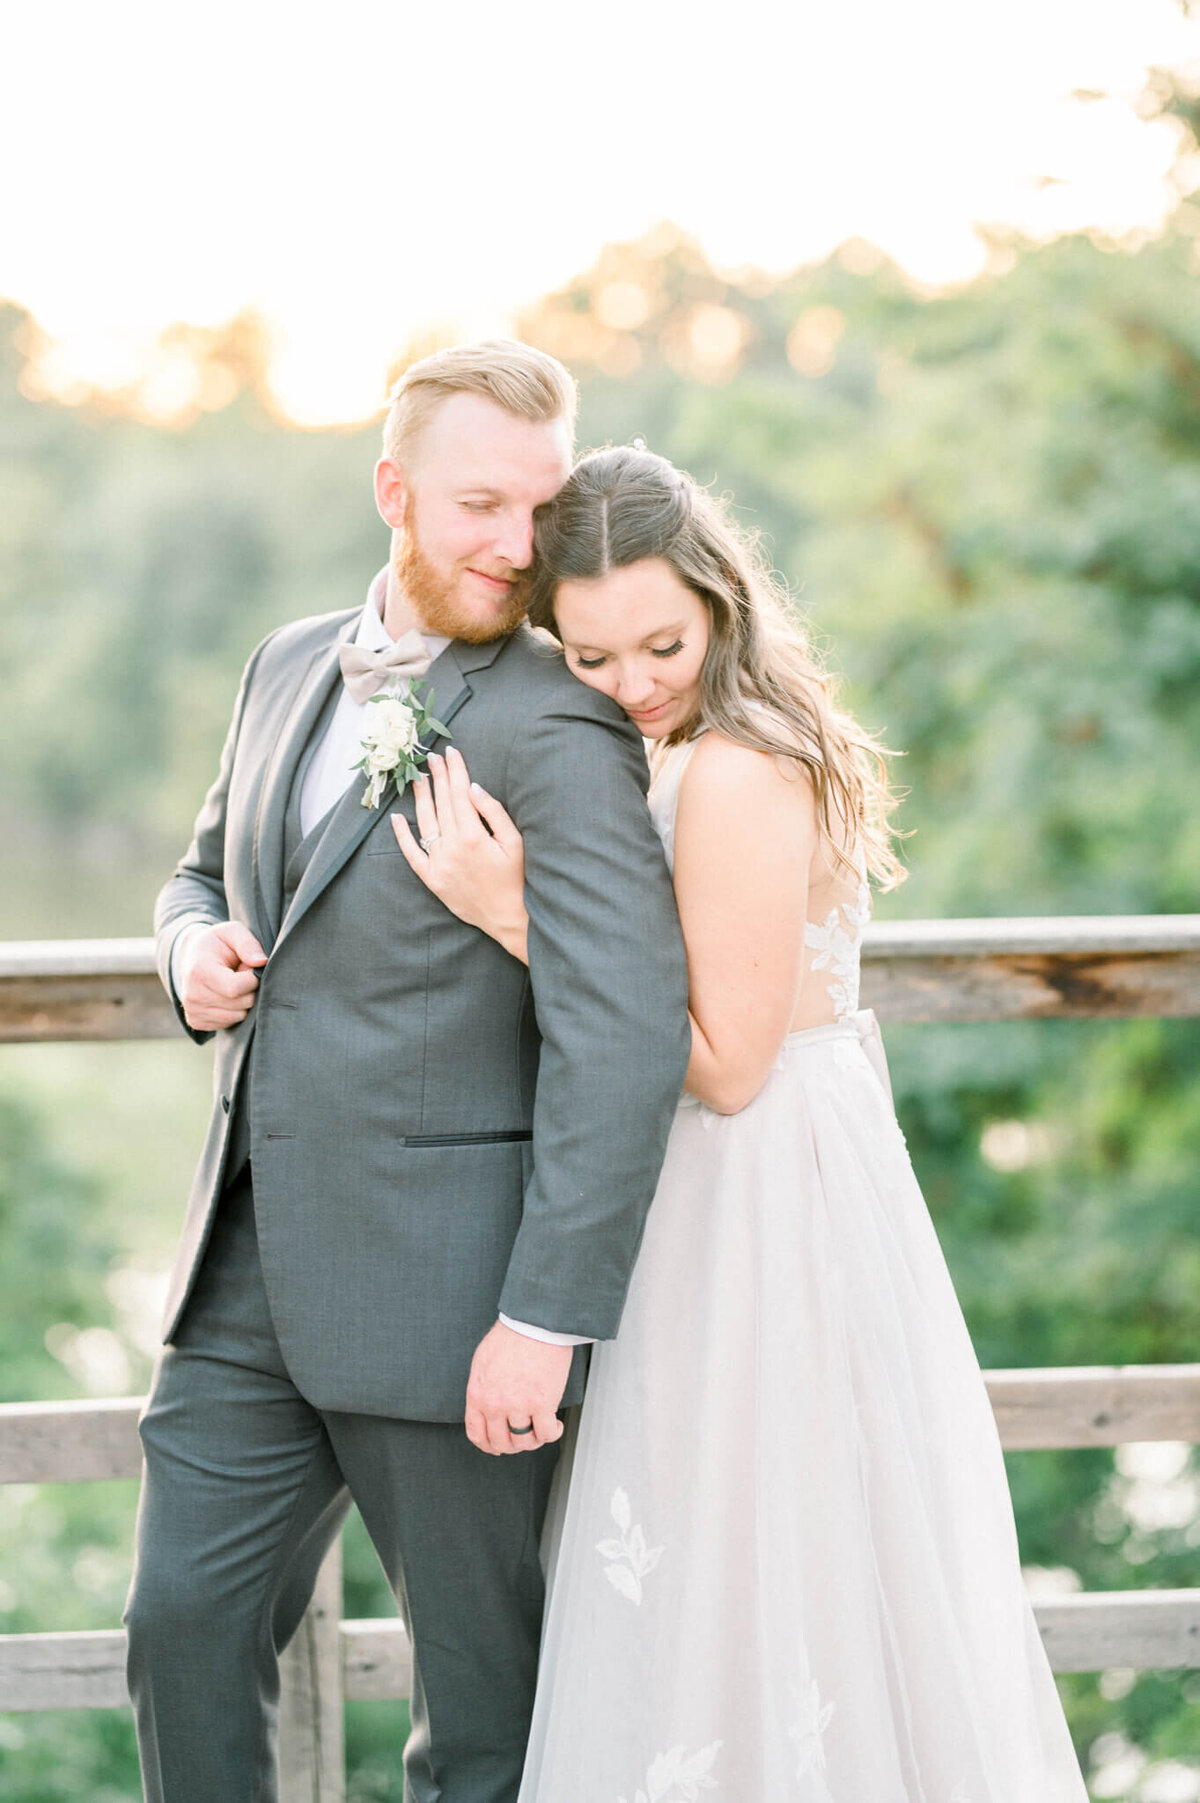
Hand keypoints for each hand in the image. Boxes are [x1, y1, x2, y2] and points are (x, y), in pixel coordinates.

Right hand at [178, 921, 267, 1031]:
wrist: (191, 956)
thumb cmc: (217, 943)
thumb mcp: (232, 932)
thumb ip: (247, 943)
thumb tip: (261, 962)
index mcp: (199, 970)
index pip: (235, 988)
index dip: (252, 980)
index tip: (250, 968)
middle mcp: (192, 994)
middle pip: (239, 1004)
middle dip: (249, 990)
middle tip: (241, 975)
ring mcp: (193, 1010)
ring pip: (237, 1016)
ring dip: (243, 1001)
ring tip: (233, 984)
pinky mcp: (196, 1022)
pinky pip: (229, 1024)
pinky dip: (234, 1011)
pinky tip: (227, 996)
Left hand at [391, 747, 528, 961]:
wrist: (508, 917)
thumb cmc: (517, 878)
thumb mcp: (514, 842)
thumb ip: (493, 813)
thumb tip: (473, 788)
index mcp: (473, 836)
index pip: (459, 795)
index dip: (455, 771)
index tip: (451, 753)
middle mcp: (452, 848)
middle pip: (441, 804)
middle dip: (438, 777)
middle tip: (432, 756)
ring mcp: (439, 864)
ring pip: (425, 823)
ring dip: (421, 798)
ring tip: (419, 778)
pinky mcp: (432, 880)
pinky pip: (412, 855)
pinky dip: (403, 836)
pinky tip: (397, 818)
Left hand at [465, 1321, 570, 1454]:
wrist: (533, 1322)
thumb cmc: (511, 1336)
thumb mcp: (482, 1363)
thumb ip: (482, 1389)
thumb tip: (486, 1408)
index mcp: (477, 1395)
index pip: (477, 1434)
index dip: (489, 1445)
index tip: (498, 1446)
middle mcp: (495, 1405)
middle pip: (502, 1442)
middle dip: (513, 1444)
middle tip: (524, 1437)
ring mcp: (518, 1406)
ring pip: (525, 1442)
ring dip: (534, 1441)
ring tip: (541, 1429)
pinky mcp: (542, 1404)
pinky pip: (547, 1434)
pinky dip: (553, 1434)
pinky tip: (555, 1425)